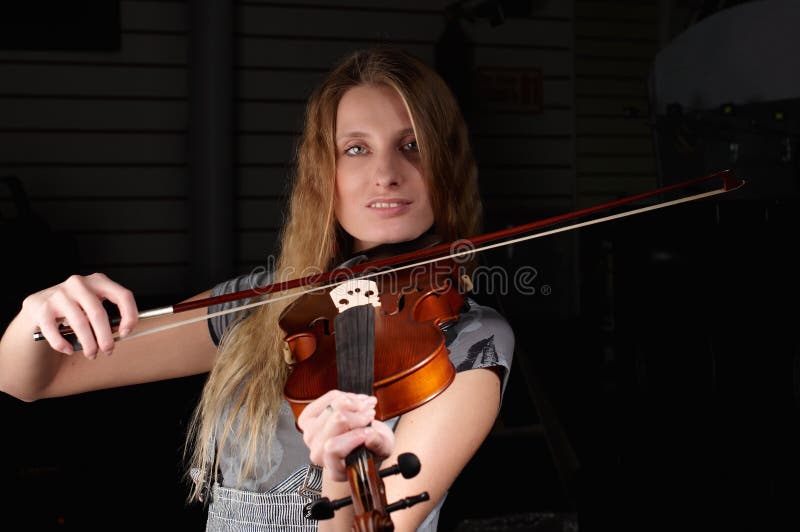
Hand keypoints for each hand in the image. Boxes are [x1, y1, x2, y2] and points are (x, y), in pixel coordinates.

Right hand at [21, 273, 137, 358]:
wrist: (38, 306)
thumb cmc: (73, 308)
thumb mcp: (92, 305)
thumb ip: (106, 315)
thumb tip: (118, 332)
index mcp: (98, 281)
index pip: (123, 295)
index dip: (129, 316)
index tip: (126, 333)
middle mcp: (79, 284)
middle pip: (98, 314)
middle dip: (105, 337)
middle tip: (108, 351)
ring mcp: (59, 294)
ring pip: (80, 323)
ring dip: (88, 344)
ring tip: (91, 354)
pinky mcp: (42, 307)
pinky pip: (55, 331)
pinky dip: (63, 344)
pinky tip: (69, 350)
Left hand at [297, 389, 394, 480]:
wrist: (360, 443)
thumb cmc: (371, 448)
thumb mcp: (383, 450)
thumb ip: (380, 445)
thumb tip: (371, 436)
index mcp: (335, 469)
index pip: (334, 449)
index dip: (354, 436)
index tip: (371, 431)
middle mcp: (318, 454)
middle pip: (336, 421)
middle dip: (358, 414)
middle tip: (371, 415)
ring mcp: (310, 435)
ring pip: (333, 407)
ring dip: (354, 403)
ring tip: (367, 407)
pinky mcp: (308, 418)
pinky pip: (328, 398)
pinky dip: (346, 396)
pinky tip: (356, 402)